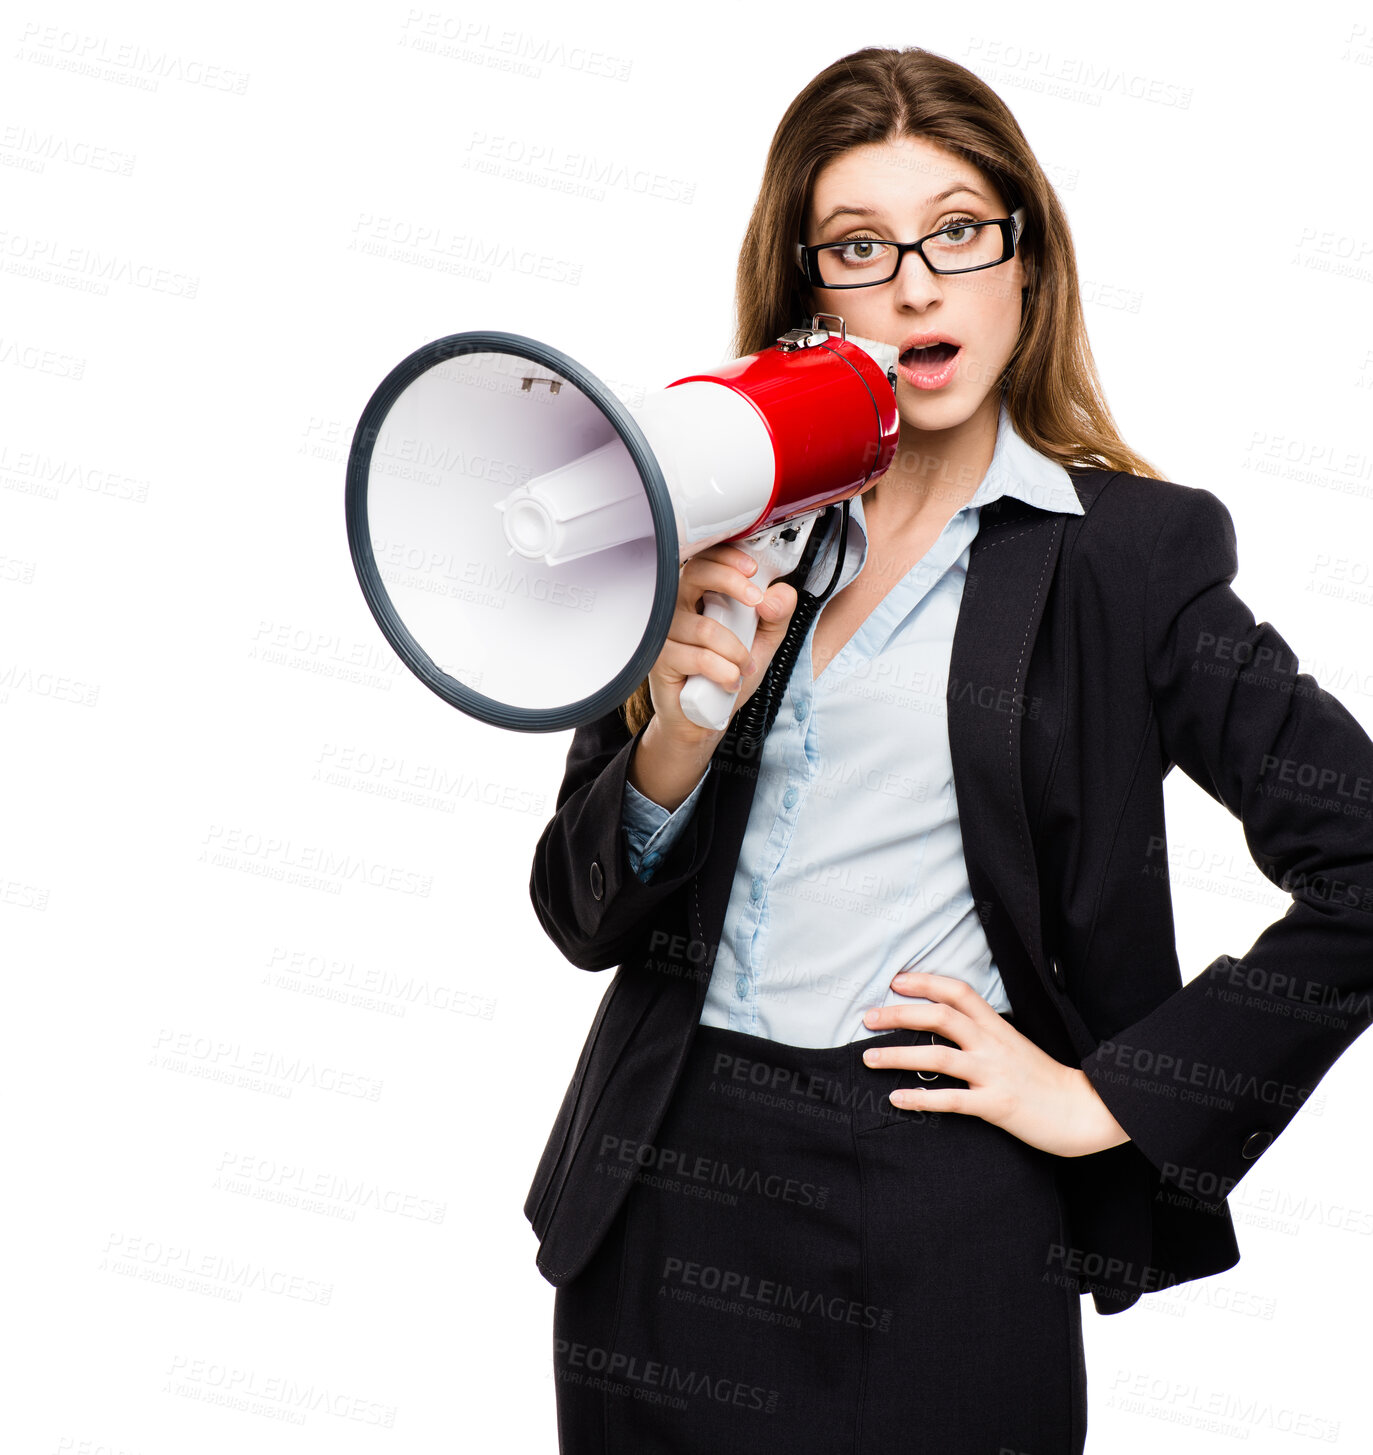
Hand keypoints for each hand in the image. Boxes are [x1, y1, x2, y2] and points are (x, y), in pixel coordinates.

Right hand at [648, 543, 797, 743]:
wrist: (704, 717)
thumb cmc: (726, 672)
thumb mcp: (764, 641)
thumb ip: (777, 615)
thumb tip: (775, 597)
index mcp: (699, 594)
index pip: (706, 559)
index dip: (728, 557)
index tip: (753, 570)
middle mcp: (677, 607)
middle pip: (696, 574)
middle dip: (732, 583)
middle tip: (756, 603)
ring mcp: (665, 632)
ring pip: (707, 628)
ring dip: (737, 652)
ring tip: (743, 667)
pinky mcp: (658, 658)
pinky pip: (699, 657)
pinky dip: (724, 672)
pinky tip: (729, 681)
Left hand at [860, 971, 1131, 1158]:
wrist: (1084, 1110)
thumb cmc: (1044, 1079)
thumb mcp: (1014, 1045)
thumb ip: (984, 1033)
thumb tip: (946, 1026)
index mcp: (997, 1026)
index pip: (958, 991)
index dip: (925, 982)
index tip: (895, 982)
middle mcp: (993, 1044)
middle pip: (941, 1016)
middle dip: (899, 1014)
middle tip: (868, 1018)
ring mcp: (994, 1074)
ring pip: (939, 1056)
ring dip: (899, 1055)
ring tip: (869, 1058)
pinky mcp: (996, 1105)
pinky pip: (951, 1100)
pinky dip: (921, 1098)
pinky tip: (896, 1097)